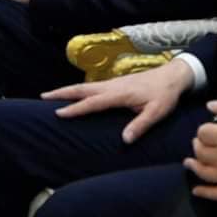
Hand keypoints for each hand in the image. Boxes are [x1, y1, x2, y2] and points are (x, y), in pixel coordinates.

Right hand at [44, 59, 195, 143]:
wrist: (173, 76)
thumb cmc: (165, 95)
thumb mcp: (157, 112)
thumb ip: (140, 126)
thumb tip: (124, 140)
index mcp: (119, 94)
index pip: (92, 102)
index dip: (75, 108)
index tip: (58, 113)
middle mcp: (111, 86)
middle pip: (81, 89)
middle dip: (61, 93)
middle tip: (43, 97)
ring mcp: (111, 84)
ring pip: (84, 86)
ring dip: (67, 90)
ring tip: (50, 96)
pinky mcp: (114, 84)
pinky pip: (90, 87)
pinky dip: (77, 90)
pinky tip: (74, 96)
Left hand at [184, 94, 216, 200]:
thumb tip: (210, 106)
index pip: (202, 133)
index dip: (205, 129)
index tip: (211, 128)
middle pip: (200, 152)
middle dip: (199, 145)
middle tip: (203, 142)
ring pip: (204, 172)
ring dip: (194, 166)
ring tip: (190, 162)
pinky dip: (204, 192)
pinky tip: (197, 189)